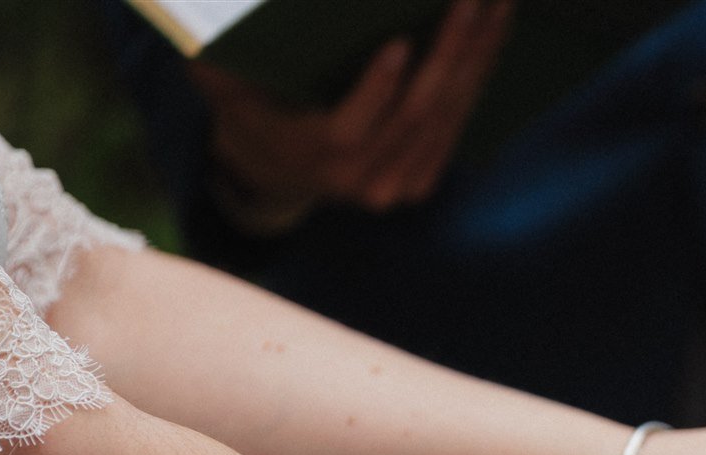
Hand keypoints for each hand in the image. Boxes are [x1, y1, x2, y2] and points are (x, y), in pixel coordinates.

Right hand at [191, 0, 514, 230]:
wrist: (273, 172)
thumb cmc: (246, 108)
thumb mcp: (223, 83)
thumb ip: (221, 61)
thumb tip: (209, 31)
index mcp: (312, 158)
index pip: (350, 129)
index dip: (377, 89)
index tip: (399, 43)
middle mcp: (362, 182)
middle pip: (415, 116)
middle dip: (449, 54)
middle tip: (470, 0)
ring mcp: (397, 186)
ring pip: (446, 118)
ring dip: (479, 57)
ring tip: (496, 3)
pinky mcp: (422, 179)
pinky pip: (458, 124)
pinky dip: (480, 74)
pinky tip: (497, 31)